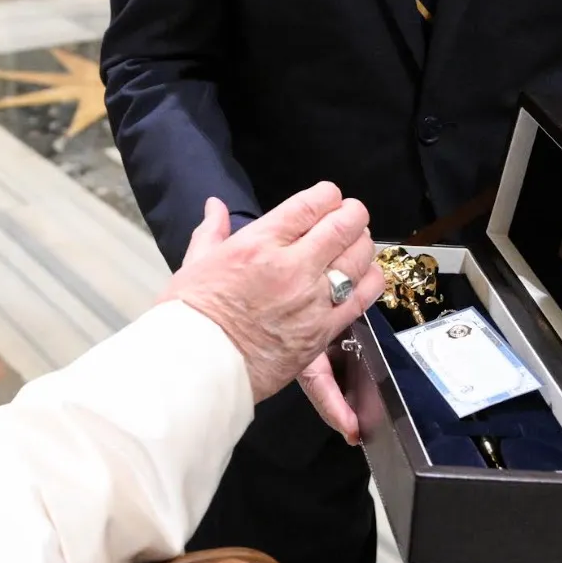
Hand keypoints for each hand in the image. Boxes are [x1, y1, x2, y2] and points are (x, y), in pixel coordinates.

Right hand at [161, 185, 382, 425]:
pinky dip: (369, 280)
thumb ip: (212, 230)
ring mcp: (312, 300)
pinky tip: (366, 275)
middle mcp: (292, 266)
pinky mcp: (323, 331)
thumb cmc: (191, 316)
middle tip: (351, 213)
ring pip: (358, 259)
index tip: (329, 197)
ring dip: (362, 244)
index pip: (311, 205)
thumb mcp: (195, 263)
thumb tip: (214, 205)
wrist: (200, 367)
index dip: (328, 195)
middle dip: (352, 213)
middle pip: (343, 226)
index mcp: (259, 243)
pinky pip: (362, 298)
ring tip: (357, 242)